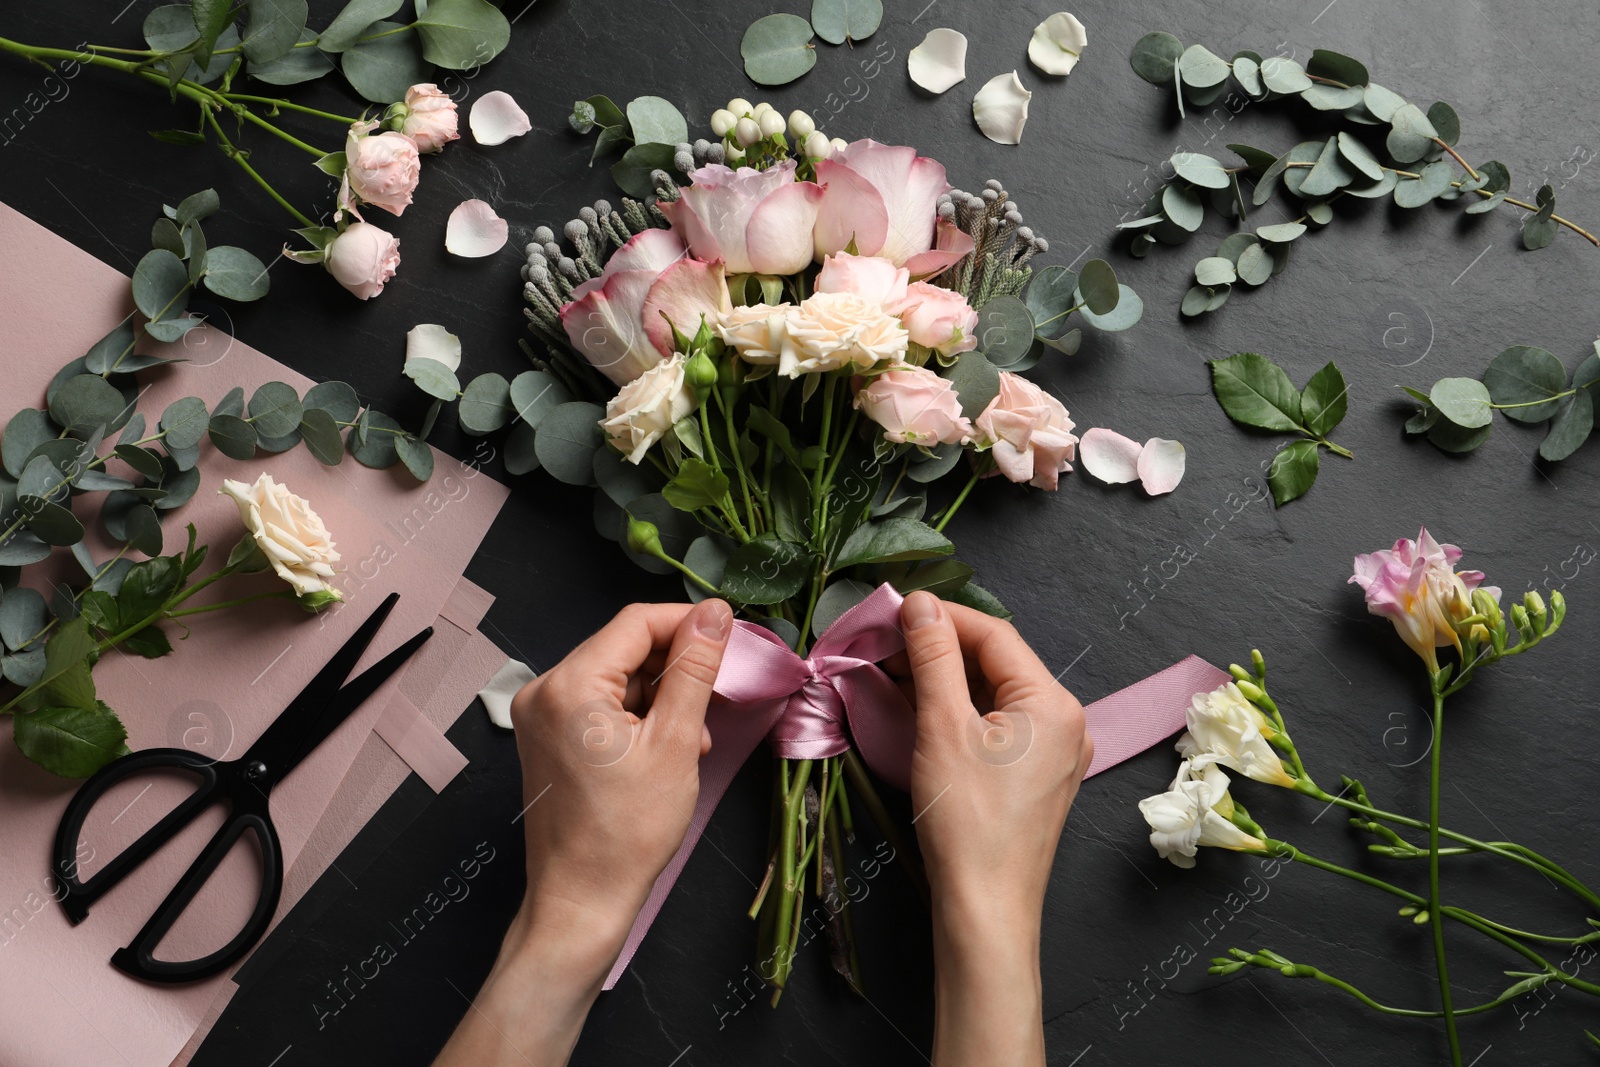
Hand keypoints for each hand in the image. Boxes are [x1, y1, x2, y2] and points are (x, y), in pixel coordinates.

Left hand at [511, 598, 731, 941]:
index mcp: (568, 685)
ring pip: (616, 677)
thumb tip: (714, 613)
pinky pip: (600, 705)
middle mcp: (544, 691)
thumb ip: (694, 670)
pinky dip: (637, 717)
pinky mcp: (547, 738)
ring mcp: (541, 716)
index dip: (688, 623)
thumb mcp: (676, 743)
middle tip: (713, 703)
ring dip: (660, 697)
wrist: (581, 900)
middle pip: (624, 648)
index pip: (636, 623)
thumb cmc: (628, 831)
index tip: (731, 637)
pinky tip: (665, 749)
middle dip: (675, 669)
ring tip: (691, 741)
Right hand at [892, 591, 1092, 1066]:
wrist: (985, 907)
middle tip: (885, 646)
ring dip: (946, 680)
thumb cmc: (965, 820)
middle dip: (940, 649)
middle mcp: (1066, 721)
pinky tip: (921, 711)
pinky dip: (960, 711)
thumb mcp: (941, 728)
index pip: (994, 634)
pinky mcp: (1037, 778)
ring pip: (995, 693)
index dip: (942, 617)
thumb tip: (920, 604)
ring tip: (894, 675)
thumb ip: (932, 658)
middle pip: (997, 662)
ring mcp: (1055, 752)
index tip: (894, 611)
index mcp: (1054, 702)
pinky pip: (999, 725)